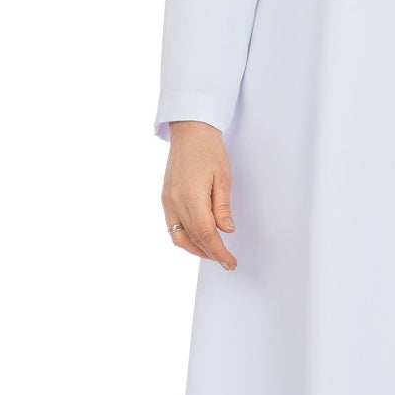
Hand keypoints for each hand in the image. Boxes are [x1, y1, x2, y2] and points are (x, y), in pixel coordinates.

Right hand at [161, 122, 236, 268]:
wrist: (190, 132)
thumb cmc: (209, 150)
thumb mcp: (223, 178)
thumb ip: (223, 206)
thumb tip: (227, 230)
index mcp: (191, 196)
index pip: (206, 234)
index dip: (219, 252)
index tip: (230, 263)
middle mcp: (175, 201)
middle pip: (193, 238)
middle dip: (210, 253)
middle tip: (226, 261)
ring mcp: (167, 201)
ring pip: (179, 237)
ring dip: (196, 249)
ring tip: (213, 252)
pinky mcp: (165, 198)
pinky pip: (172, 226)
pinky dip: (185, 238)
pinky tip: (198, 239)